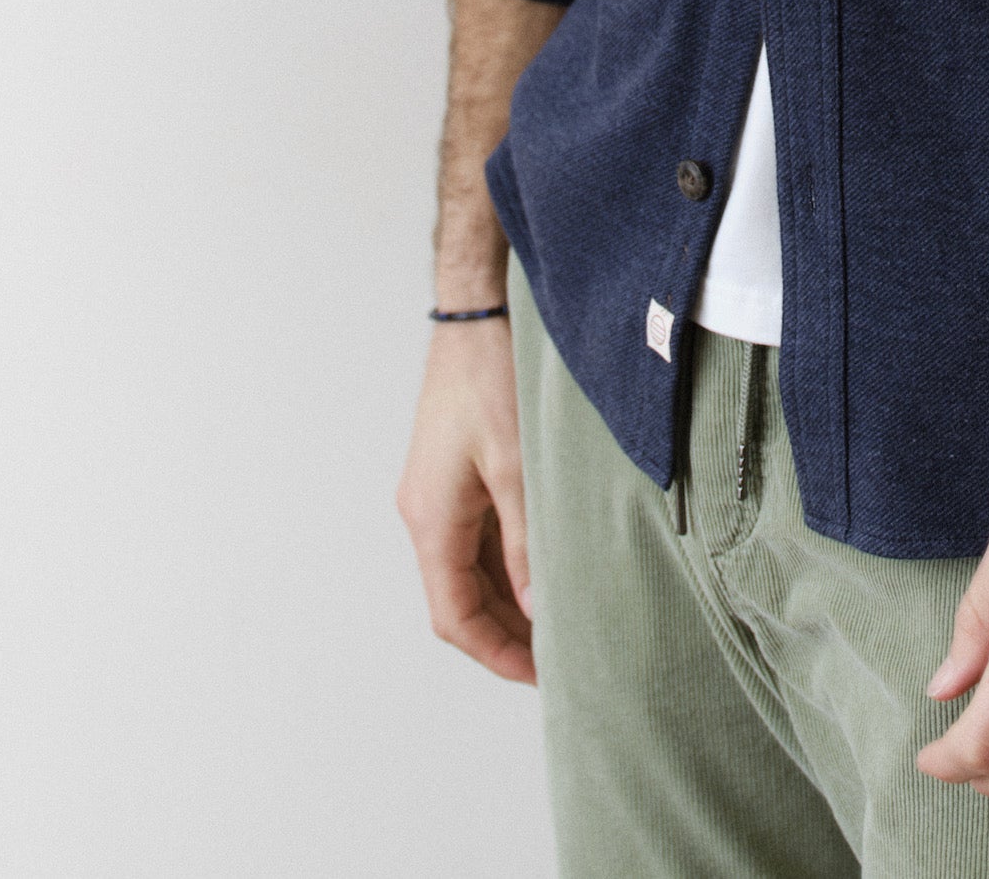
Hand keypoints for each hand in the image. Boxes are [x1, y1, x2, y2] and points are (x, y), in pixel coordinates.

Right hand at [397, 317, 534, 684]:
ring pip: (470, 568)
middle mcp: (426, 512)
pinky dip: (509, 559)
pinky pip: (479, 534)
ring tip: (562, 618)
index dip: (496, 653)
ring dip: (509, 596)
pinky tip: (548, 563)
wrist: (478, 312)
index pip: (454, 615)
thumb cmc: (492, 379)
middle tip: (561, 655)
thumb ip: (527, 542)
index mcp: (431, 519)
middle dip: (507, 632)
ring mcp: (439, 491)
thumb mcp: (518, 466)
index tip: (541, 676)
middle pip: (460, 597)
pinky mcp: (458, 470)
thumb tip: (541, 606)